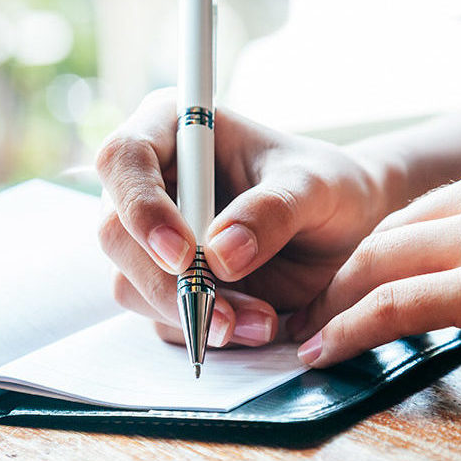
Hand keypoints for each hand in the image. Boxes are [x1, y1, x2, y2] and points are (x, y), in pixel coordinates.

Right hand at [96, 88, 390, 347]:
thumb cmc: (327, 187)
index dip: (141, 207)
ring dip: (191, 313)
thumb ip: (271, 210)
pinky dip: (203, 330)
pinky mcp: (166, 282)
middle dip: (167, 281)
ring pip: (131, 283)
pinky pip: (162, 317)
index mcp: (174, 130)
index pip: (124, 159)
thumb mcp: (315, 187)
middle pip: (115, 232)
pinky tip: (253, 325)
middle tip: (223, 315)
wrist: (345, 231)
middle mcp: (152, 182)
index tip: (183, 253)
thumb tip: (220, 255)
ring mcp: (151, 237)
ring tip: (261, 321)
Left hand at [289, 145, 460, 382]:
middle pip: (391, 232)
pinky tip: (328, 350)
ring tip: (310, 335)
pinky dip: (351, 329)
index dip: (377, 251)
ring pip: (381, 263)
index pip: (422, 211)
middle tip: (314, 310)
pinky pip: (396, 304)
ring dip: (335, 304)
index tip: (350, 281)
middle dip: (344, 276)